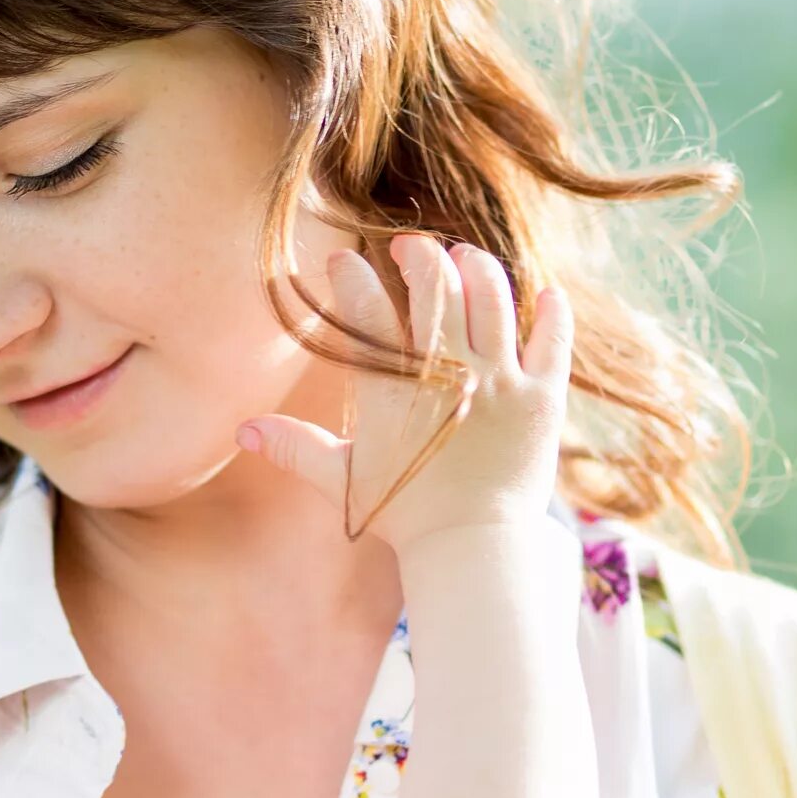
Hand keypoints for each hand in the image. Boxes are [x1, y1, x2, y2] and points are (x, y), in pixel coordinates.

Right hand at [240, 234, 575, 549]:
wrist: (471, 548)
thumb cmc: (404, 516)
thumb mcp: (341, 478)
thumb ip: (295, 446)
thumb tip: (245, 431)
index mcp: (395, 388)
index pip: (367, 309)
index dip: (351, 276)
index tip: (343, 261)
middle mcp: (451, 372)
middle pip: (436, 286)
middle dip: (418, 256)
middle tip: (408, 249)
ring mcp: (502, 380)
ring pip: (494, 296)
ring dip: (477, 267)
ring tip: (465, 260)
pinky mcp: (543, 398)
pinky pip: (552, 339)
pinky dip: (551, 311)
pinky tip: (547, 294)